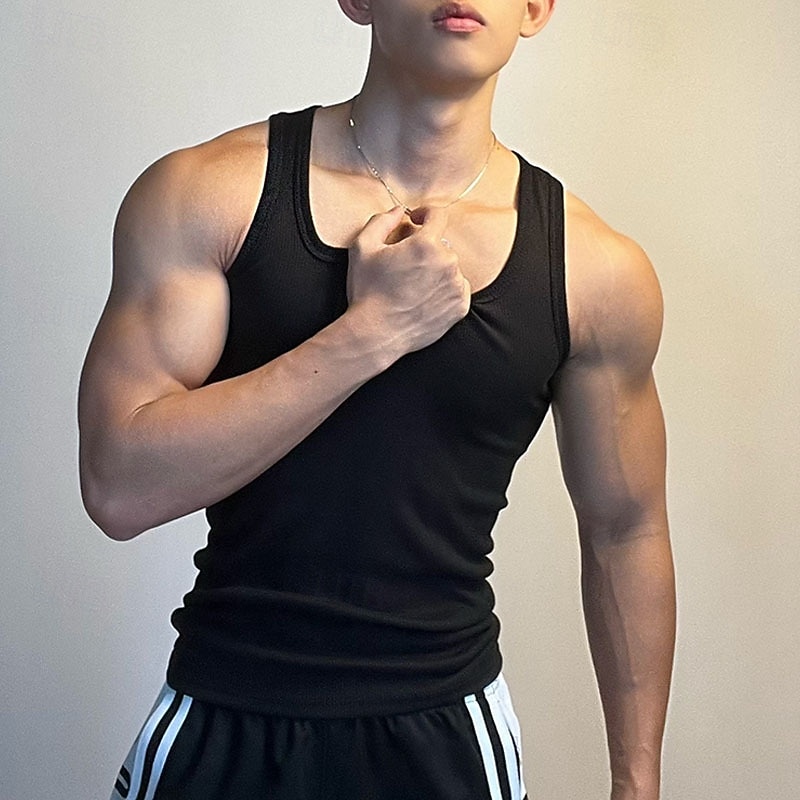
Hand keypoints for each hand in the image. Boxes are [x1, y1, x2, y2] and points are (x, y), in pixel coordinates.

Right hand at [346, 205, 470, 357]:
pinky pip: (457, 288)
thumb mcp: (362, 248)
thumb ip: (381, 221)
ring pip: (450, 267)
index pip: (438, 215)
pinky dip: (444, 289)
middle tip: (404, 265)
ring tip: (413, 286)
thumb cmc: (367, 292)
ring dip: (435, 270)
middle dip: (425, 249)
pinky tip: (423, 298)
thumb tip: (399, 211)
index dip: (426, 213)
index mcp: (426, 244)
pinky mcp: (460, 307)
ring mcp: (456, 286)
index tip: (417, 220)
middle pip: (441, 244)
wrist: (376, 334)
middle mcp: (447, 263)